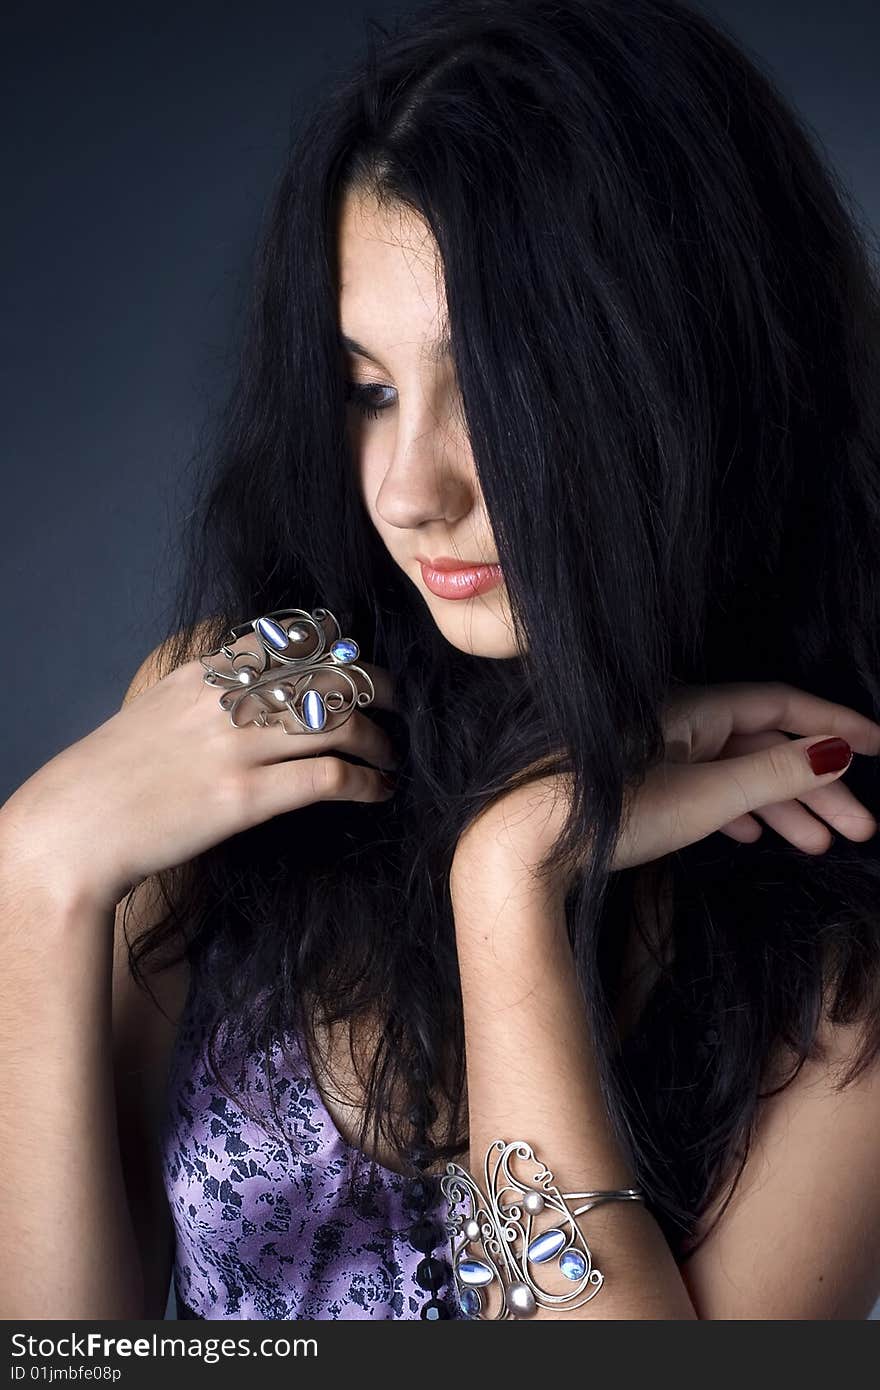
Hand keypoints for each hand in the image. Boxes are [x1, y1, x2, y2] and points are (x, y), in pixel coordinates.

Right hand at [0, 627, 399, 912]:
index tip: (359, 666)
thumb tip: (255, 685)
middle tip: (398, 705)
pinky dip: (367, 781)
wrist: (76, 828)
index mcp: (206, 674)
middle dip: (378, 686)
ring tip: (390, 756)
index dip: (338, 648)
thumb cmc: (113, 777)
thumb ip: (208, 691)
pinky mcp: (244, 797)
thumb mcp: (157, 710)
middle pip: (328, 674)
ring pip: (340, 722)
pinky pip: (330, 778)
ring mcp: (236, 746)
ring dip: (379, 739)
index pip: (291, 638)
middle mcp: (226, 700)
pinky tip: (378, 791)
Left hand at [450, 682, 879, 903]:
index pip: (780, 705)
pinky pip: (701, 787)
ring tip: (821, 845)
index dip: (835, 725)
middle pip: (763, 743)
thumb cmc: (606, 815)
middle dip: (817, 784)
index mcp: (690, 708)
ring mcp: (652, 752)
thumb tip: (837, 751)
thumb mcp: (706, 797)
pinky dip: (736, 810)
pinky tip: (754, 836)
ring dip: (781, 805)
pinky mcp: (635, 784)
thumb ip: (775, 774)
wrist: (520, 846)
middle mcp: (672, 721)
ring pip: (734, 771)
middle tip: (862, 827)